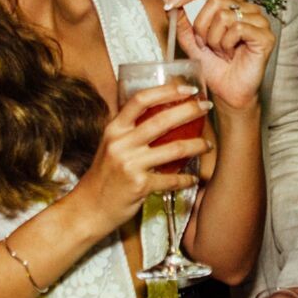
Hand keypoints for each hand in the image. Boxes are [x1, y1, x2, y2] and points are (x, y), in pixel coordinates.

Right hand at [70, 83, 211, 236]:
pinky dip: (186, 179)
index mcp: (114, 130)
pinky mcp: (139, 185)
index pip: (140, 100)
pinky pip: (171, 179)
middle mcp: (120, 144)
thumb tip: (159, 115)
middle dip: (188, 110)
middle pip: (161, 120)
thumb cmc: (103, 177)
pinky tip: (193, 178)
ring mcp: (130, 164)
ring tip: (208, 145)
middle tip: (205, 107)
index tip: (186, 88)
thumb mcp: (110, 147)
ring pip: (173, 149)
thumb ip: (129, 132)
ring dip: (196, 145)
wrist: (89, 209)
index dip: (166, 90)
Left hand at [165, 0, 275, 112]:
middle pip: (215, 1)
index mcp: (230, 6)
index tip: (170, 4)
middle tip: (206, 45)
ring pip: (224, 16)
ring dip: (215, 39)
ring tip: (221, 52)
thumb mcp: (191, 41)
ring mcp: (259, 21)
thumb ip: (181, 19)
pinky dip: (227, 44)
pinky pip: (238, 28)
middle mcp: (246, 9)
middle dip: (202, 27)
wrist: (227, 92)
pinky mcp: (265, 35)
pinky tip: (231, 55)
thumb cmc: (215, 67)